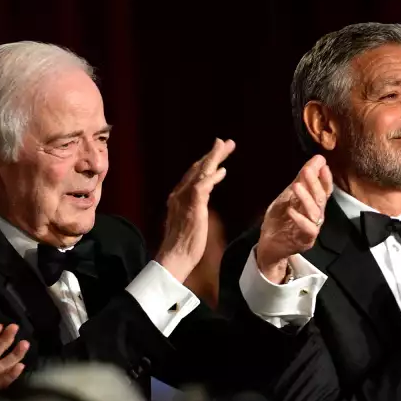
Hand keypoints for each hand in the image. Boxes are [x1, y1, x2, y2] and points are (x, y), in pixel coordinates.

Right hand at [156, 138, 234, 281]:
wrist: (174, 258)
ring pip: (200, 172)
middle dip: (211, 154)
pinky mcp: (192, 207)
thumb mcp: (190, 222)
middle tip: (225, 142)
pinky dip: (212, 177)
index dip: (204, 163)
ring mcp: (184, 200)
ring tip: (226, 146)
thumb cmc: (183, 246)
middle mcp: (179, 195)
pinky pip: (202, 186)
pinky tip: (222, 171)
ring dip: (214, 158)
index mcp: (177, 198)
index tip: (216, 156)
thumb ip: (194, 209)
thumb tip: (200, 205)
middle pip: (197, 168)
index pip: (192, 175)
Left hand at [255, 155, 333, 282]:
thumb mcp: (287, 195)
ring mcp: (312, 228)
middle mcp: (316, 216)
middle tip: (306, 170)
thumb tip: (317, 159)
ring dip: (306, 198)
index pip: (324, 189)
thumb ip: (301, 179)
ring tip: (296, 186)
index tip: (322, 164)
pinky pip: (307, 230)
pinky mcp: (304, 240)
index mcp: (313, 204)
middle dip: (314, 183)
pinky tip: (291, 210)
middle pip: (321, 199)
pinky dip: (300, 219)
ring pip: (315, 212)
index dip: (325, 177)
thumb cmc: (280, 220)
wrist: (269, 244)